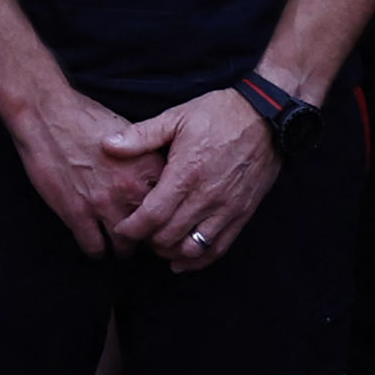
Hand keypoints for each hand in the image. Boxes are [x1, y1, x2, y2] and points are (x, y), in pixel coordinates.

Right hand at [0, 76, 160, 261]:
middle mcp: (132, 189)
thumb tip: (156, 176)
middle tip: (139, 235)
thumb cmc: (84, 118)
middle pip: (152, 231)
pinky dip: (96, 250)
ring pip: (125, 246)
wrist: (47, 114)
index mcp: (148, 167)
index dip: (165, 214)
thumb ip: (145, 158)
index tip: (158, 217)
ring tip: (118, 244)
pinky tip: (94, 243)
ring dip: (122, 248)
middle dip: (147, 236)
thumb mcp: (129, 133)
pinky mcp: (77, 214)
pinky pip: (95, 248)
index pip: (171, 205)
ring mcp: (104, 204)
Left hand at [108, 87, 285, 271]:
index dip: (132, 229)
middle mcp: (206, 197)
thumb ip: (141, 135)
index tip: (120, 230)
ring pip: (193, 248)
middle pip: (169, 237)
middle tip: (138, 233)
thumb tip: (107, 145)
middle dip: (147, 241)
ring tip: (160, 243)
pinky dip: (199, 260)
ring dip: (172, 251)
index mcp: (186, 174)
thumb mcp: (177, 117)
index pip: (152, 216)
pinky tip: (184, 260)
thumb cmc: (219, 114)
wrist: (267, 117)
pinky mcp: (243, 213)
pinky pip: (219, 247)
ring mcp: (227, 208)